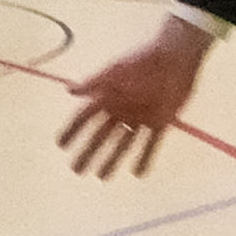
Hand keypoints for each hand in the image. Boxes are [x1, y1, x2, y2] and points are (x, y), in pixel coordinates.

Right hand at [59, 14, 212, 177]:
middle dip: (88, 153)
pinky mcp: (159, 122)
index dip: (72, 131)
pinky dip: (144, 158)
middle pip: (100, 136)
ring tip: (102, 177)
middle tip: (76, 170)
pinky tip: (138, 173)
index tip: (60, 145)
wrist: (175, 58)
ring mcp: (140, 118)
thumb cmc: (142, 61)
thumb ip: (93, 83)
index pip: (84, 117)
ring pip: (122, 144)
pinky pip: (150, 144)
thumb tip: (69, 90)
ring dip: (112, 160)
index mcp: (108, 96)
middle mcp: (121, 110)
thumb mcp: (115, 71)